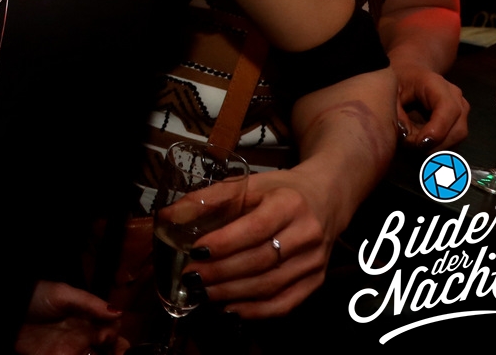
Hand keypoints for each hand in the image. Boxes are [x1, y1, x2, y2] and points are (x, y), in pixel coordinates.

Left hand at [15, 281, 122, 354]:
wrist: (7, 312)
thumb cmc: (34, 297)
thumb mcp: (62, 294)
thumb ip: (89, 303)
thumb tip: (118, 312)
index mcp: (86, 317)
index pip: (111, 327)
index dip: (114, 334)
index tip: (107, 337)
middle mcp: (82, 334)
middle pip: (109, 347)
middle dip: (118, 351)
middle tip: (115, 353)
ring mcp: (71, 349)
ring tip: (95, 354)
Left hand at [189, 167, 344, 317]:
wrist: (326, 199)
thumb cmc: (279, 191)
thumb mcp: (248, 184)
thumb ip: (209, 199)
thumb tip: (169, 216)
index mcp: (289, 205)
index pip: (255, 229)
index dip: (224, 243)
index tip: (196, 251)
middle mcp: (307, 234)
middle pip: (260, 261)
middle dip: (221, 272)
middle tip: (192, 277)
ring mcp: (314, 261)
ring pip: (271, 285)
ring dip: (233, 293)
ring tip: (203, 293)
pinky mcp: (316, 281)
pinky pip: (285, 303)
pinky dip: (255, 311)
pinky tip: (230, 308)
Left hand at [394, 61, 469, 147]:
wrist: (413, 71)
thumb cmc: (401, 80)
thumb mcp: (391, 91)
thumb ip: (397, 112)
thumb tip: (406, 136)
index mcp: (438, 86)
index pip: (448, 110)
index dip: (437, 130)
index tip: (418, 144)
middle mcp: (457, 98)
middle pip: (458, 129)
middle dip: (436, 144)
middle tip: (411, 147)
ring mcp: (462, 110)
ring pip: (458, 137)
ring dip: (438, 148)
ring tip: (415, 146)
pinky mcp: (460, 120)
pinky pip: (455, 139)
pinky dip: (440, 146)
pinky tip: (422, 145)